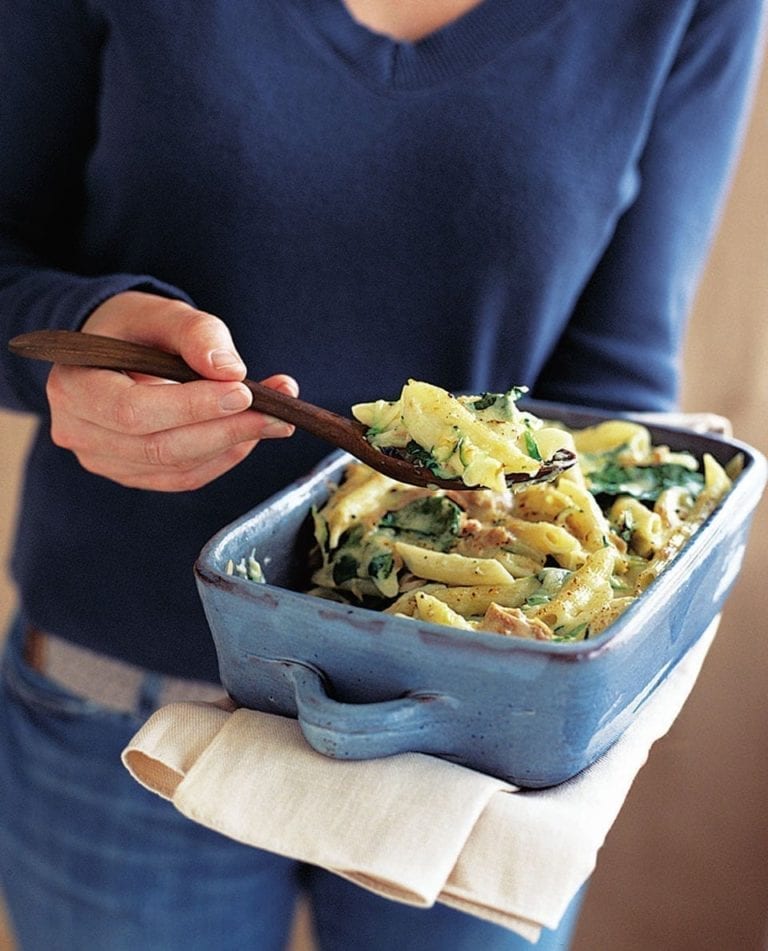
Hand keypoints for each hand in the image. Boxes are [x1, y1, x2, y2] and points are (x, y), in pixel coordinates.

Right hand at [46, 291, 297, 489]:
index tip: (244, 391)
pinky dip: (222, 458)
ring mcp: (103, 460)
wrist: (117, 349)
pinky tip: (248, 434)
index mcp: (73, 387)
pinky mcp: (133, 474)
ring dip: (232, 445)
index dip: (192, 406)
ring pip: (176, 468)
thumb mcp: (164, 314)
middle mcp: (78, 432)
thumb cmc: (137, 328)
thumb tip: (229, 371)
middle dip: (225, 430)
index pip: (133, 411)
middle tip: (277, 412)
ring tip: (274, 419)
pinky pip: (183, 478)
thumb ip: (197, 333)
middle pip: (158, 448)